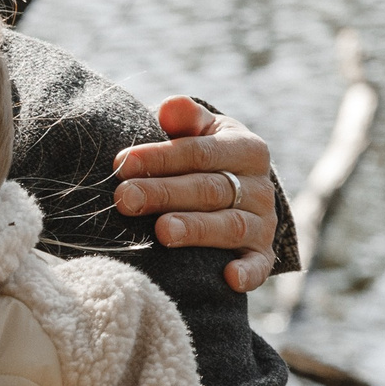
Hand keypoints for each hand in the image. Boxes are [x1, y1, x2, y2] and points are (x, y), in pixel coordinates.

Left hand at [112, 97, 280, 293]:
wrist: (237, 187)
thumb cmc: (203, 156)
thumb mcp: (198, 132)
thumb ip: (185, 120)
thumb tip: (170, 106)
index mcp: (245, 149)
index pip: (199, 152)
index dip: (160, 157)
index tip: (121, 163)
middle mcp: (259, 187)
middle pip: (209, 190)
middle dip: (164, 193)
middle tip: (124, 199)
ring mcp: (263, 223)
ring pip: (230, 226)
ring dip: (196, 229)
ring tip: (162, 232)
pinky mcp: (262, 254)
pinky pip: (259, 266)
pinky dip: (247, 273)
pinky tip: (228, 279)